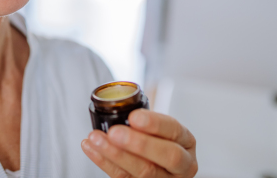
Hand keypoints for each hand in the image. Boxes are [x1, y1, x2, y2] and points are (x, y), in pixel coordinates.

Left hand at [81, 109, 197, 177]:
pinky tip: (90, 148)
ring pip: (144, 172)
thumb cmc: (153, 138)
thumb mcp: (156, 126)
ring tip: (95, 138)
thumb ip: (143, 119)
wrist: (154, 161)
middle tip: (114, 132)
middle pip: (167, 156)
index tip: (133, 117)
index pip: (174, 131)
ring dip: (115, 154)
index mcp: (185, 141)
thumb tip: (116, 105)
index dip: (154, 124)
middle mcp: (182, 165)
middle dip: (139, 143)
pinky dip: (104, 162)